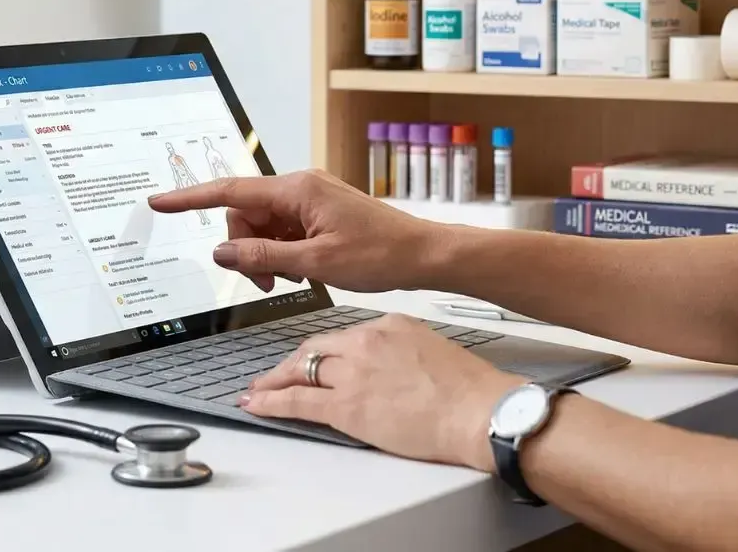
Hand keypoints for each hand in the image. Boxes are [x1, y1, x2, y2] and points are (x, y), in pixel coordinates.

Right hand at [147, 170, 447, 293]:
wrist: (422, 254)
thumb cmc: (381, 254)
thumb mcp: (316, 263)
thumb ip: (264, 256)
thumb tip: (224, 251)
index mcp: (297, 190)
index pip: (230, 192)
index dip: (191, 198)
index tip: (161, 203)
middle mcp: (300, 187)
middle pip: (245, 214)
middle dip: (245, 247)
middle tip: (266, 281)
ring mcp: (310, 198)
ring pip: (263, 225)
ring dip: (265, 253)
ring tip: (291, 277)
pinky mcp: (318, 212)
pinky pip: (283, 229)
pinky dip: (282, 252)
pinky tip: (301, 269)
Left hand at [242, 314, 521, 471]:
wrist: (481, 411)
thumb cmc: (470, 390)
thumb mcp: (431, 349)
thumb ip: (401, 351)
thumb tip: (388, 367)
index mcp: (388, 326)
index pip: (342, 336)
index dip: (322, 351)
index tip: (314, 359)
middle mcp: (365, 342)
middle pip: (315, 348)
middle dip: (292, 363)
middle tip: (276, 374)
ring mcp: (353, 373)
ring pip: (301, 370)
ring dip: (274, 381)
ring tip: (258, 390)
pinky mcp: (347, 405)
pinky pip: (297, 400)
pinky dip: (271, 401)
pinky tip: (256, 403)